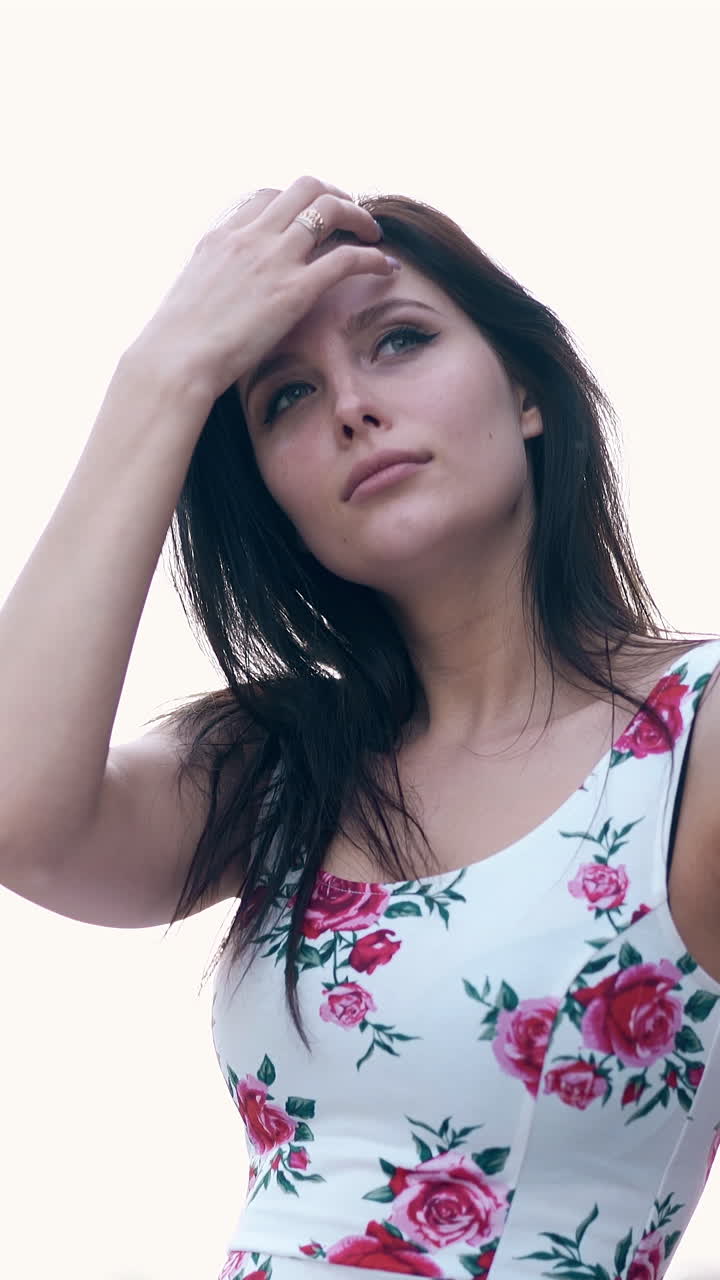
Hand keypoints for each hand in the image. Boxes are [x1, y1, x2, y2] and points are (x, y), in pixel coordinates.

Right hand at [127, 175, 395, 407]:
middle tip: (351, 218)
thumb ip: (213, 285)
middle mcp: (251, 237)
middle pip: (304, 188)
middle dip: (335, 195)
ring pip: (330, 209)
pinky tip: (387, 267)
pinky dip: (373, 257)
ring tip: (374, 233)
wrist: (174, 361)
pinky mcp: (295, 290)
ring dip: (359, 217)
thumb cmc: (176, 345)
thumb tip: (217, 301)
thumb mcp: (190, 299)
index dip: (297, 203)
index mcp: (223, 237)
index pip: (268, 197)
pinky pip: (348, 258)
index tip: (313, 220)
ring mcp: (274, 260)